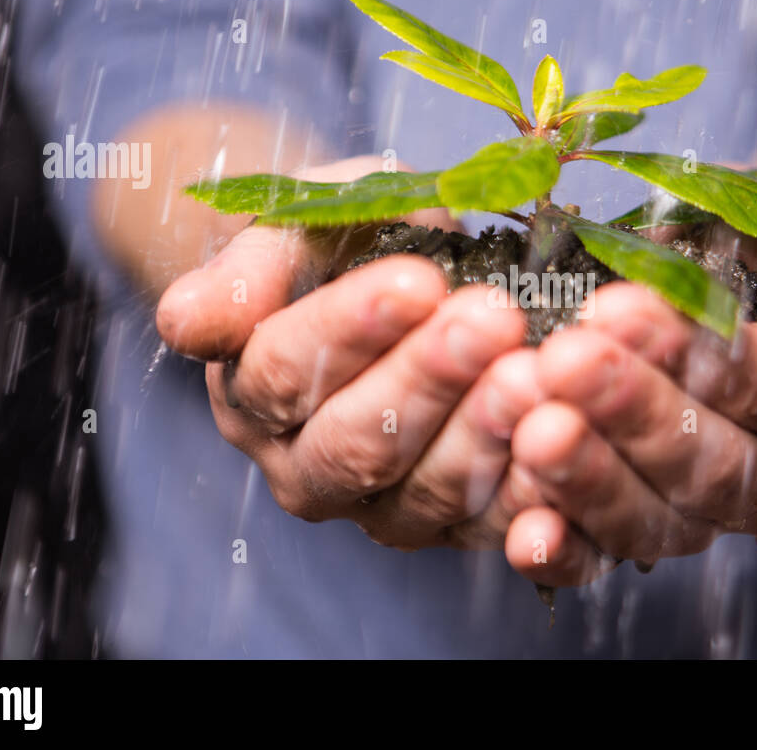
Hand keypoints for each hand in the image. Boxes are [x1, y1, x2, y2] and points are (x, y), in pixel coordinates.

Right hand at [156, 156, 543, 549]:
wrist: (399, 280)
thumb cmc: (346, 243)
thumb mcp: (298, 227)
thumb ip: (247, 273)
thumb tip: (189, 326)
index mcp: (253, 395)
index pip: (287, 369)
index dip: (350, 328)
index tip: (417, 279)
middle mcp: (304, 468)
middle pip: (357, 441)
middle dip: (429, 378)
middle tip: (494, 318)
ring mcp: (377, 508)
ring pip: (425, 490)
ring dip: (485, 432)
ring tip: (536, 372)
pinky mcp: (450, 528)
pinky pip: (490, 522)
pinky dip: (530, 490)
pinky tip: (567, 440)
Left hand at [501, 209, 756, 585]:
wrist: (709, 289)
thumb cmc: (748, 261)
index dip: (692, 352)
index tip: (619, 308)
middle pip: (709, 463)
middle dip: (633, 411)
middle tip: (565, 361)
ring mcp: (694, 519)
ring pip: (653, 520)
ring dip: (591, 481)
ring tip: (533, 430)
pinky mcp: (625, 540)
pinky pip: (598, 561)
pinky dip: (563, 552)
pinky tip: (527, 532)